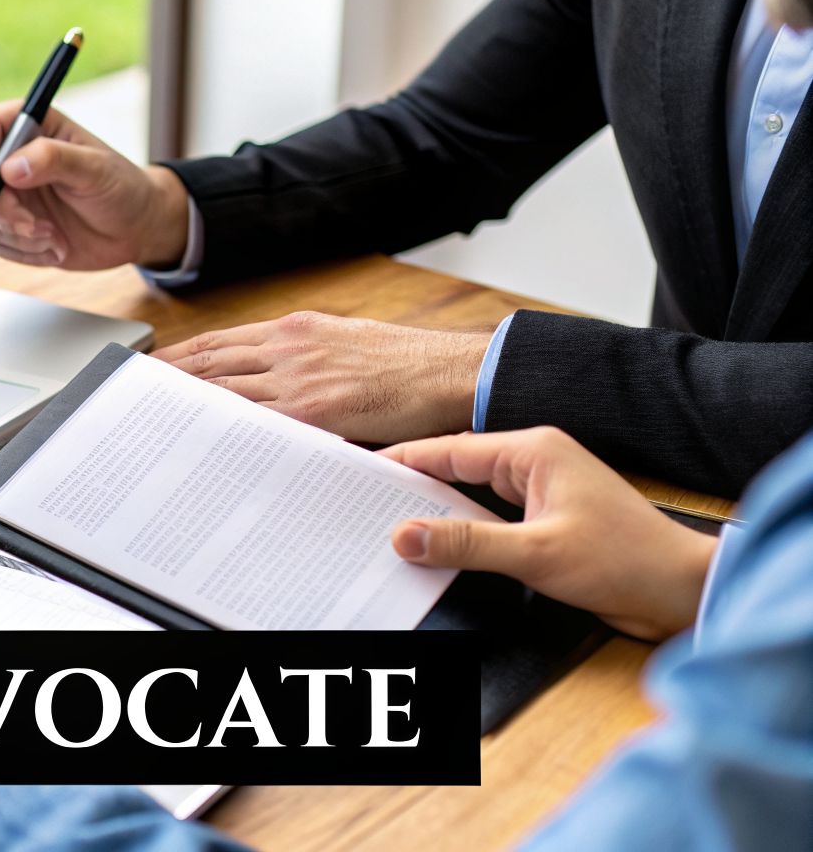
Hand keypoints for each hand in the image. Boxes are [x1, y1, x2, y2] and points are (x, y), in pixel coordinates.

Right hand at [0, 100, 190, 269]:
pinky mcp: (12, 226)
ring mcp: (10, 194)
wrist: (136, 230)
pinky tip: (56, 247)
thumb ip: (54, 160)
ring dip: (19, 235)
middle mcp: (14, 159)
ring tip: (56, 237)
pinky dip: (25, 252)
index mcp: (33, 128)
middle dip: (2, 210)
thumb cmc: (122, 188)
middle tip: (34, 226)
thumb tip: (10, 167)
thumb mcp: (95, 169)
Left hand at [153, 311, 487, 442]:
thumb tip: (270, 381)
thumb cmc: (404, 364)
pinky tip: (202, 442)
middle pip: (209, 363)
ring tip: (155, 424)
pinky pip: (257, 422)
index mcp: (294, 329)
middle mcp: (288, 348)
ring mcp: (298, 379)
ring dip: (186, 407)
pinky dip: (225, 429)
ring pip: (224, 390)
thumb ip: (303, 358)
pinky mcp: (314, 410)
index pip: (218, 342)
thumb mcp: (344, 342)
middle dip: (167, 382)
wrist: (448, 372)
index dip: (178, 356)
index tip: (150, 369)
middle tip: (135, 399)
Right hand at [381, 427, 715, 640]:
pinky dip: (460, 531)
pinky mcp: (545, 521)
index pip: (449, 450)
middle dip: (411, 487)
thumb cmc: (625, 562)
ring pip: (469, 494)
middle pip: (454, 468)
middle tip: (362, 504)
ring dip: (435, 511)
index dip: (402, 461)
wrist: (682, 592)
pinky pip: (487, 519)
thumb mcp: (535, 554)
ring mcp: (540, 491)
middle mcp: (534, 462)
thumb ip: (464, 543)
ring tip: (388, 526)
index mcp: (533, 450)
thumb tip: (404, 536)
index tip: (358, 472)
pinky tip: (435, 547)